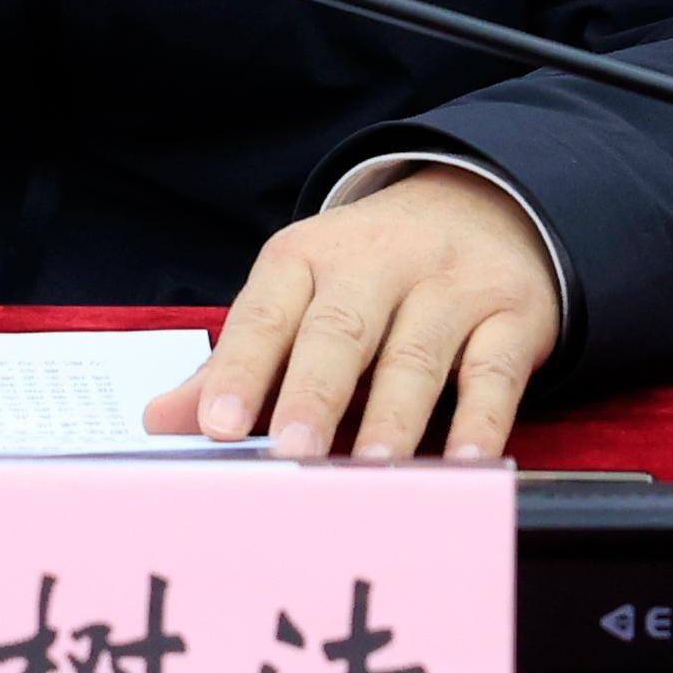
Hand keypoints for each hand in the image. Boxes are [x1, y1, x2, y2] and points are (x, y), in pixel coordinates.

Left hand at [142, 166, 559, 460]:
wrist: (484, 203)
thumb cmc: (372, 274)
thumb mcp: (302, 296)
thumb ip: (239, 362)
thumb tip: (160, 422)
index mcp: (308, 257)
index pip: (267, 312)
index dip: (241, 368)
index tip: (215, 423)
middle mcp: (378, 263)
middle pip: (340, 330)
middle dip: (313, 393)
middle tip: (291, 452)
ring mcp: (449, 287)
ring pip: (417, 353)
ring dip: (394, 416)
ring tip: (373, 468)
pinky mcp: (512, 316)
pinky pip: (495, 372)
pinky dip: (480, 421)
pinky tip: (465, 464)